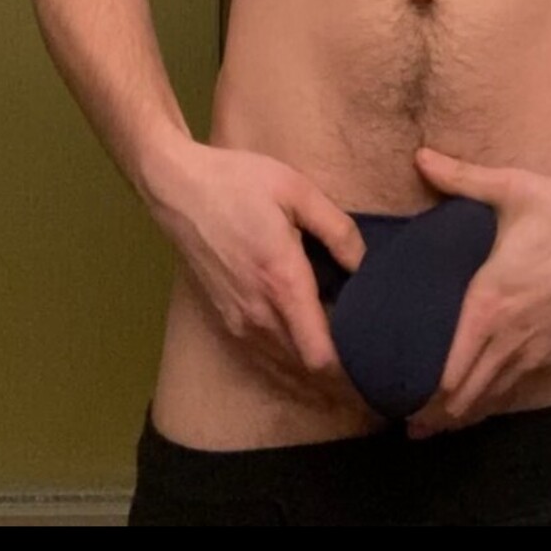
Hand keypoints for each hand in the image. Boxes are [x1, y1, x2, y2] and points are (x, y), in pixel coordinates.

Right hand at [154, 142, 365, 392]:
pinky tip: (304, 331)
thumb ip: (338, 229)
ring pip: (285, 363)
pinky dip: (288, 353)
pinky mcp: (225, 318)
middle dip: (338, 364)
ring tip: (341, 340)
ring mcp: (238, 320)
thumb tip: (365, 265)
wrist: (178, 189)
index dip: (350, 363)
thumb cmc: (240, 183)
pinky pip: (264, 352)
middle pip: (306, 367)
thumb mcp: (297, 191)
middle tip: (366, 344)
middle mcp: (258, 313)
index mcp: (281, 282)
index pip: (319, 355)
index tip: (373, 349)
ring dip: (312, 360)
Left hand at [405, 144, 550, 437]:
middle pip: (466, 394)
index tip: (396, 393)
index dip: (422, 388)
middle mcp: (510, 336)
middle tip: (406, 421)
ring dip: (464, 411)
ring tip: (434, 425)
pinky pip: (517, 386)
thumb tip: (420, 157)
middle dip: (435, 412)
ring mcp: (537, 349)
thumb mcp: (514, 189)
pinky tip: (482, 400)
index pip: (449, 367)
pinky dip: (494, 397)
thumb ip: (461, 178)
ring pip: (492, 396)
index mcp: (490, 303)